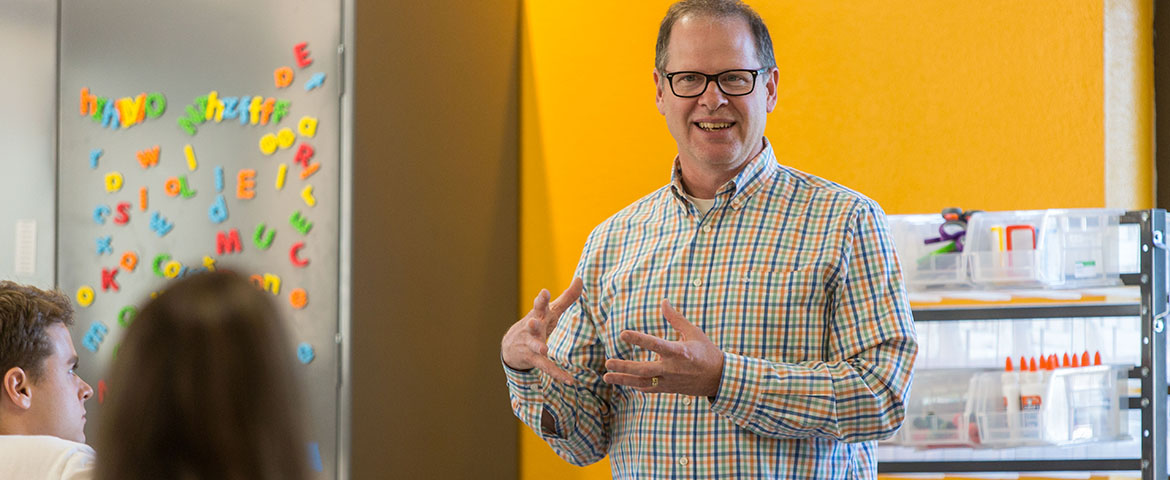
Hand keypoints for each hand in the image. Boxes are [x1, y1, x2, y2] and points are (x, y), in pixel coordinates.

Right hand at [501, 277, 583, 384]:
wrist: (511, 347)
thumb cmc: (536, 325)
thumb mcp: (551, 311)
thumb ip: (567, 297)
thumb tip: (581, 279)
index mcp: (537, 316)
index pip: (539, 305)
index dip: (541, 299)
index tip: (544, 292)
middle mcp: (531, 329)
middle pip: (532, 325)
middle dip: (533, 323)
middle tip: (533, 322)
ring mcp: (530, 344)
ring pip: (535, 346)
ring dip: (538, 347)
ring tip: (544, 350)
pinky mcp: (533, 359)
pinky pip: (546, 367)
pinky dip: (557, 374)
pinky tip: (569, 380)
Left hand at [603, 299, 724, 396]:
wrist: (719, 378)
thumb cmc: (707, 352)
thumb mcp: (694, 332)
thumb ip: (676, 318)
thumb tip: (663, 302)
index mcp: (679, 352)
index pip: (655, 344)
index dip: (639, 339)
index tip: (622, 334)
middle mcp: (672, 368)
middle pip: (644, 369)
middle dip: (624, 366)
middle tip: (607, 362)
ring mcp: (669, 381)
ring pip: (643, 382)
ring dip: (623, 380)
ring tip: (606, 377)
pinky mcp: (669, 389)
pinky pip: (649, 389)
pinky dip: (635, 385)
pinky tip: (623, 381)